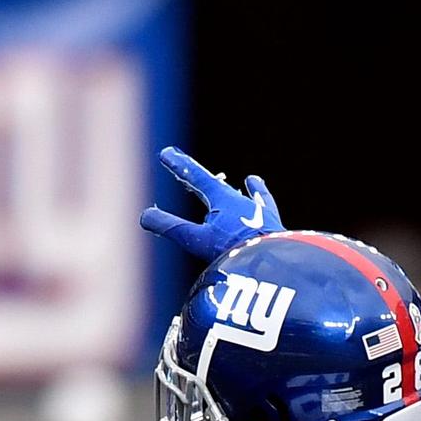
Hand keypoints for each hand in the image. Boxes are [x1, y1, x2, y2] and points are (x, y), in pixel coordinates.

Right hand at [137, 148, 279, 264]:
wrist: (275, 266)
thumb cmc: (235, 252)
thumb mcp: (197, 240)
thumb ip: (171, 227)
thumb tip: (144, 216)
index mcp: (222, 199)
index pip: (196, 177)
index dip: (179, 166)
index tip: (165, 153)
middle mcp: (242, 201)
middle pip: (217, 186)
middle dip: (199, 179)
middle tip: (187, 172)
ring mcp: (259, 213)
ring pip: (244, 198)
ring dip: (235, 191)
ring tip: (244, 181)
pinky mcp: (273, 227)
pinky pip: (266, 207)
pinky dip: (262, 197)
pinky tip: (259, 188)